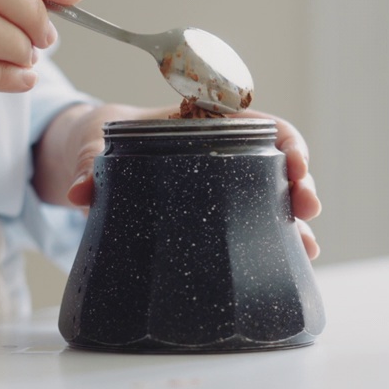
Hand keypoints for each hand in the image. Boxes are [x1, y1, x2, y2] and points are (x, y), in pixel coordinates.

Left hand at [34, 103, 321, 258]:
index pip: (262, 125)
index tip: (295, 164)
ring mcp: (220, 188)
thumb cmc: (100, 142)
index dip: (288, 143)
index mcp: (204, 124)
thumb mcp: (94, 147)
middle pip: (276, 164)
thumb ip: (88, 164)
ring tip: (306, 249)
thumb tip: (81, 192)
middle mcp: (221, 155)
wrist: (89, 162)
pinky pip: (249, 227)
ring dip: (293, 224)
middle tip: (307, 210)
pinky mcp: (211, 218)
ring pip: (269, 200)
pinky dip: (270, 245)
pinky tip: (286, 265)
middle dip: (300, 185)